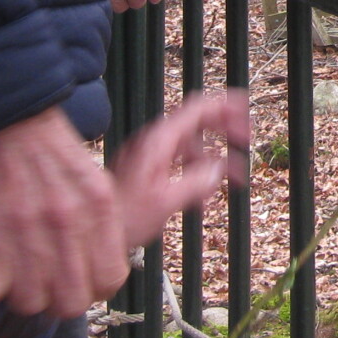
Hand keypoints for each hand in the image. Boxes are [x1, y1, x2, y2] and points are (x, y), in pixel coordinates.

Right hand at [0, 110, 125, 317]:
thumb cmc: (41, 145)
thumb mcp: (88, 177)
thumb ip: (95, 221)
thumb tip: (94, 265)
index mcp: (100, 205)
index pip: (111, 280)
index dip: (91, 285)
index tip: (76, 277)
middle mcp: (69, 221)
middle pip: (71, 302)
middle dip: (55, 298)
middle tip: (41, 280)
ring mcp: (27, 230)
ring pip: (29, 303)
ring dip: (18, 292)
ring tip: (11, 269)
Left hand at [112, 92, 250, 247]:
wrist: (92, 232)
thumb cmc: (124, 218)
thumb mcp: (167, 202)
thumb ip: (197, 182)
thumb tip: (218, 169)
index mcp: (160, 141)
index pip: (197, 108)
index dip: (224, 105)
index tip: (245, 106)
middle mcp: (154, 141)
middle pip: (197, 123)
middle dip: (224, 130)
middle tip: (246, 139)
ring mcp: (149, 154)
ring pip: (191, 145)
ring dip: (214, 158)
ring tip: (233, 177)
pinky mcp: (147, 168)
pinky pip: (179, 161)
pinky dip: (197, 171)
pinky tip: (204, 195)